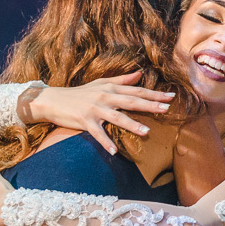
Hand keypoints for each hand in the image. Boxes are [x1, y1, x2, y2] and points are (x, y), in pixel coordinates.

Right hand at [24, 71, 173, 154]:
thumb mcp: (100, 83)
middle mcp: (105, 97)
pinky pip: (97, 133)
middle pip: (131, 102)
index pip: (136, 91)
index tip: (171, 97)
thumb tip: (140, 74)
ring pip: (116, 117)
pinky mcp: (84, 121)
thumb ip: (122, 80)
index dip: (154, 94)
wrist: (53, 100)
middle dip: (149, 106)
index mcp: (110, 88)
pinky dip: (105, 142)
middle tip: (166, 109)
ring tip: (146, 132)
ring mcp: (95, 109)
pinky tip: (114, 151)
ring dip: (131, 125)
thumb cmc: (79, 93)